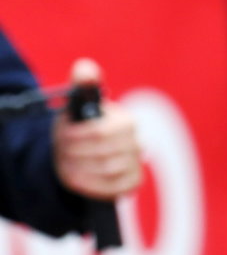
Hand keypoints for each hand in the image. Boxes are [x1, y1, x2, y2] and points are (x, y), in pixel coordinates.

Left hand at [52, 59, 142, 201]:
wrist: (83, 156)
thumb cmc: (80, 128)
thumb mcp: (77, 107)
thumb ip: (83, 85)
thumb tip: (84, 66)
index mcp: (126, 122)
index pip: (102, 132)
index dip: (76, 137)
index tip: (61, 138)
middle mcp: (136, 142)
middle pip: (104, 153)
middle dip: (76, 154)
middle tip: (61, 152)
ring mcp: (136, 163)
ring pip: (108, 170)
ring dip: (80, 168)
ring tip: (66, 164)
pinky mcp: (132, 182)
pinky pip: (114, 187)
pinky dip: (90, 183)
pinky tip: (76, 177)